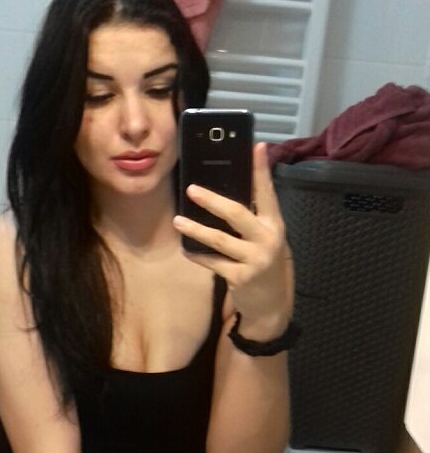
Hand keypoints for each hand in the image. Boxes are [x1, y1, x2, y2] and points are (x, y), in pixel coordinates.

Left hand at [174, 143, 293, 338]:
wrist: (272, 306)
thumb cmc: (267, 265)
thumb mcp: (268, 239)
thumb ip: (255, 218)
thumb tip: (229, 190)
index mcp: (275, 225)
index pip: (267, 192)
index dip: (261, 170)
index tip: (256, 146)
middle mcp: (267, 240)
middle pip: (236, 214)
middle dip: (212, 200)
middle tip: (191, 189)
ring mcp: (254, 260)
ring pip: (219, 240)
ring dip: (196, 229)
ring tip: (178, 220)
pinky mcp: (239, 278)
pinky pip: (212, 262)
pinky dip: (198, 255)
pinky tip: (185, 248)